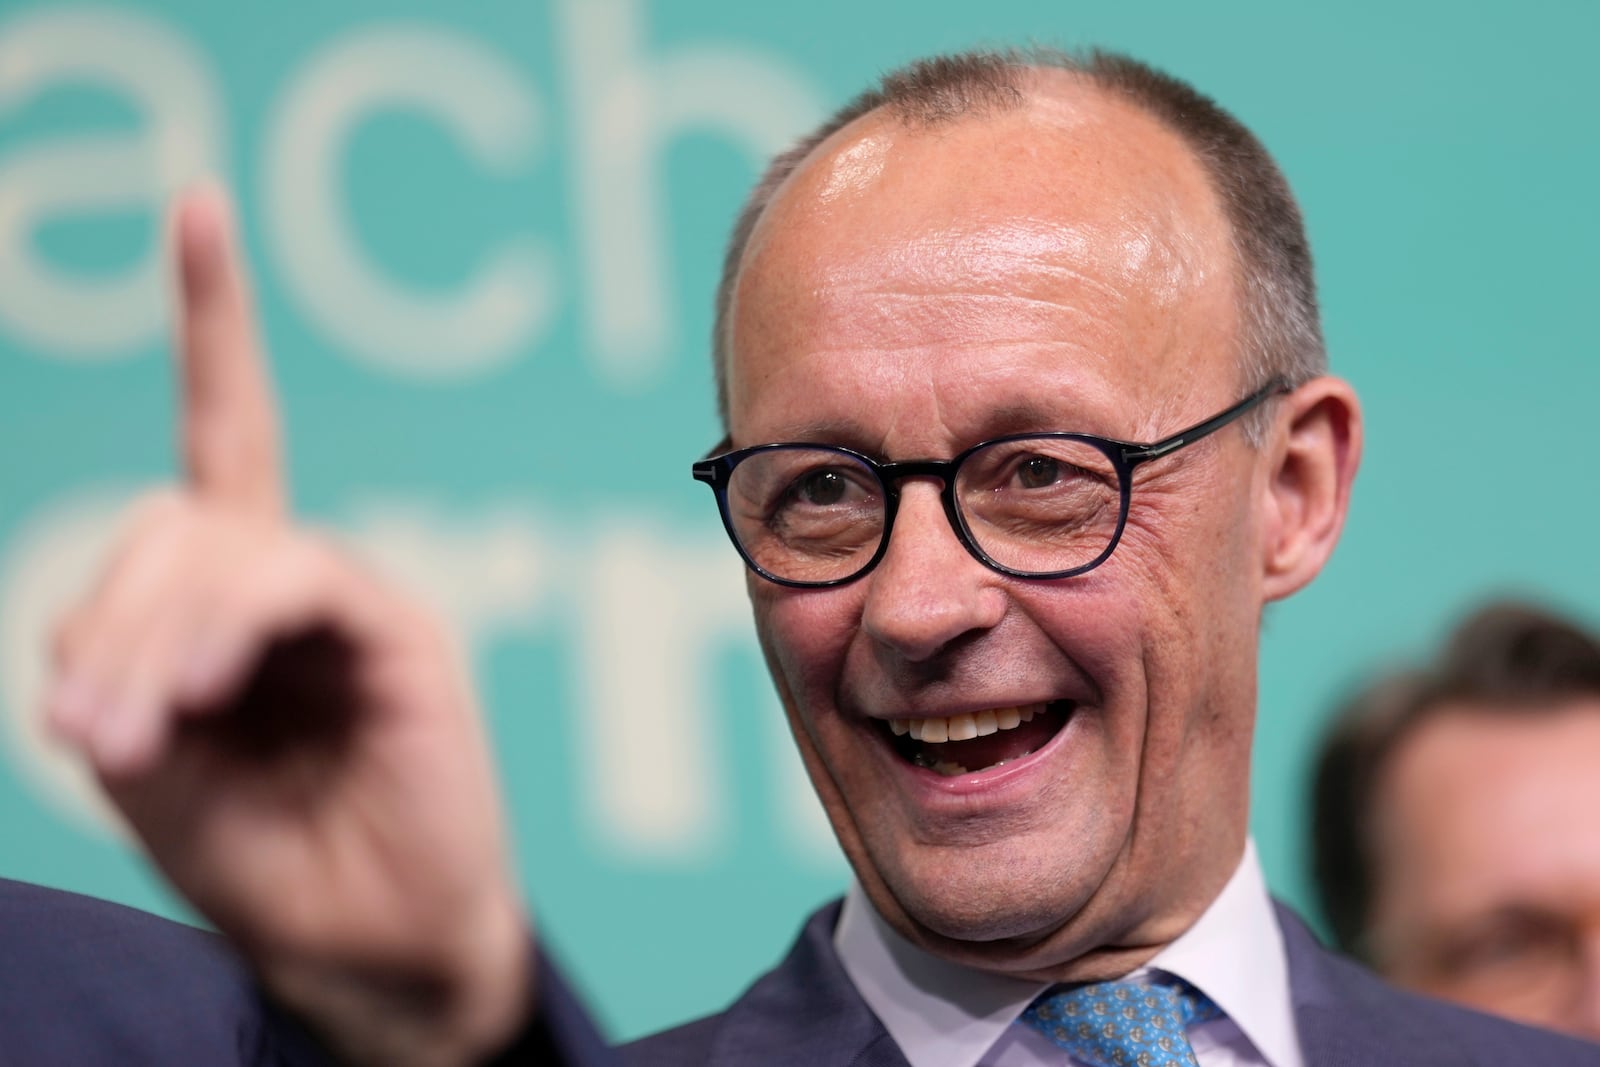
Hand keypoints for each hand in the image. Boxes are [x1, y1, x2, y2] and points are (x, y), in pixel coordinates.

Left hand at [46, 185, 531, 1066]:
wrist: (379, 952)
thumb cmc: (270, 863)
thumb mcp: (153, 772)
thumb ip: (119, 677)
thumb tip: (99, 644)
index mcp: (242, 600)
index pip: (226, 440)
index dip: (216, 324)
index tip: (204, 206)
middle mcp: (301, 578)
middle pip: (174, 517)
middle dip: (114, 620)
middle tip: (94, 737)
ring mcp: (356, 598)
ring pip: (225, 544)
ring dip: (156, 642)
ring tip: (135, 745)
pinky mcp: (401, 630)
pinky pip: (295, 580)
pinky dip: (226, 630)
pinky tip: (202, 701)